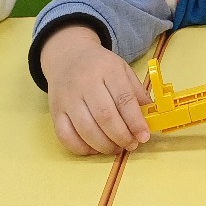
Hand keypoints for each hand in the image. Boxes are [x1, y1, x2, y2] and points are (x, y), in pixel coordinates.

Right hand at [39, 25, 151, 154]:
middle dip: (121, 136)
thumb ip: (137, 92)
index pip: (123, 98)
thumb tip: (151, 116)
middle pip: (105, 116)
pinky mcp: (55, 111)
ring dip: (104, 145)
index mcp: (107, 70)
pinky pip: (65, 136)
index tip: (144, 136)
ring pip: (86, 129)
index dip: (135, 121)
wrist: (67, 56)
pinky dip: (81, 148)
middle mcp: (85, 83)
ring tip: (116, 148)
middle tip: (131, 144)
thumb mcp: (122, 69)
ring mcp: (68, 98)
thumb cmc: (99, 66)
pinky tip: (94, 149)